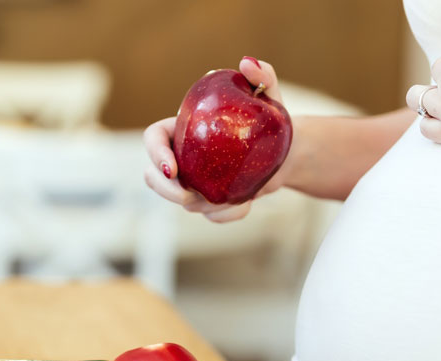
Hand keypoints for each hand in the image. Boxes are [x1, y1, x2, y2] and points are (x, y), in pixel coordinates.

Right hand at [143, 56, 290, 222]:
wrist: (288, 152)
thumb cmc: (271, 118)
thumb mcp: (270, 95)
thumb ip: (262, 74)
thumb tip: (247, 64)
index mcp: (182, 128)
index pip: (153, 138)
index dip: (155, 153)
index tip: (171, 167)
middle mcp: (182, 157)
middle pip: (152, 177)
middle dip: (165, 191)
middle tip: (188, 197)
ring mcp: (194, 182)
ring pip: (183, 202)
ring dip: (203, 205)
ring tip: (231, 197)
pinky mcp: (211, 201)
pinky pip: (211, 216)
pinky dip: (226, 215)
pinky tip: (246, 205)